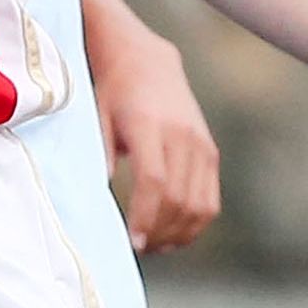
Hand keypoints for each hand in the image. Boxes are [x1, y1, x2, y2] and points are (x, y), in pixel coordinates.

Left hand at [75, 0, 219, 251]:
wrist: (145, 58)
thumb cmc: (112, 90)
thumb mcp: (97, 116)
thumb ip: (100, 154)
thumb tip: (99, 195)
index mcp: (148, 124)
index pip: (154, 180)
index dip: (145, 215)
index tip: (131, 241)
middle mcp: (181, 134)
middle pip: (178, 198)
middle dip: (158, 232)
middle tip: (138, 248)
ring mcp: (200, 143)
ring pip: (198, 204)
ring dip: (178, 233)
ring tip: (154, 245)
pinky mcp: (210, 151)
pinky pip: (210, 199)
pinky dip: (196, 223)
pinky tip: (174, 234)